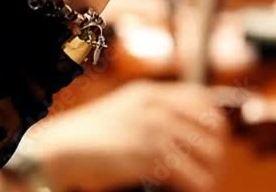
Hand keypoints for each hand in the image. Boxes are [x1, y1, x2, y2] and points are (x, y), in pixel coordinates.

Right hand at [20, 81, 227, 191]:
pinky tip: (187, 191)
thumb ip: (150, 114)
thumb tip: (180, 135)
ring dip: (210, 174)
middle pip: (212, 127)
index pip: (202, 100)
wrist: (59, 150)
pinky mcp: (152, 156)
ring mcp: (155, 129)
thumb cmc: (86, 139)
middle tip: (209, 171)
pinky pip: (194, 177)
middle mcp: (157, 107)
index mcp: (150, 93)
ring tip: (200, 185)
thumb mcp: (122, 113)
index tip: (213, 144)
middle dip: (216, 153)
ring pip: (209, 154)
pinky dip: (197, 188)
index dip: (215, 124)